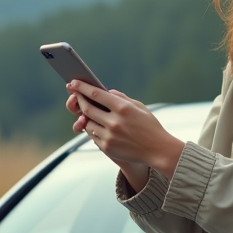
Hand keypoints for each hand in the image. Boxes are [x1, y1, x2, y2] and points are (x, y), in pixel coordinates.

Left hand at [67, 80, 184, 182]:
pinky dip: (92, 129)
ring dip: (84, 116)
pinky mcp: (107, 148)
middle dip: (79, 100)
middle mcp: (114, 122)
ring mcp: (110, 136)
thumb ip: (122, 98)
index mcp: (123, 108)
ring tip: (86, 111)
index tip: (74, 82)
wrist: (158, 150)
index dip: (82, 87)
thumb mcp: (139, 107)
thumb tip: (106, 91)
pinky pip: (92, 136)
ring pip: (87, 123)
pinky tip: (94, 124)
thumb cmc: (150, 126)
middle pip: (87, 108)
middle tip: (75, 95)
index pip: (96, 94)